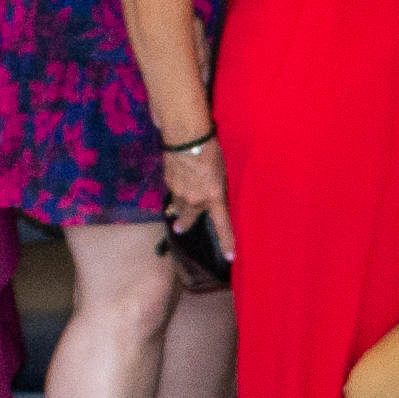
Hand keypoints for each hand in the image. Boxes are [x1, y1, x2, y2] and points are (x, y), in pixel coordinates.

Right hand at [158, 136, 229, 259]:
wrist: (186, 139)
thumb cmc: (211, 151)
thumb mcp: (221, 171)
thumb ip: (216, 187)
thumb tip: (210, 194)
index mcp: (213, 197)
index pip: (222, 225)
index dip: (227, 242)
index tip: (229, 258)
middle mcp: (195, 200)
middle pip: (189, 218)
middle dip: (184, 224)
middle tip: (179, 229)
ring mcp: (179, 192)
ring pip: (178, 205)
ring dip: (178, 207)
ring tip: (174, 212)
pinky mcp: (169, 182)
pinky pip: (172, 192)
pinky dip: (174, 190)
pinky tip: (175, 183)